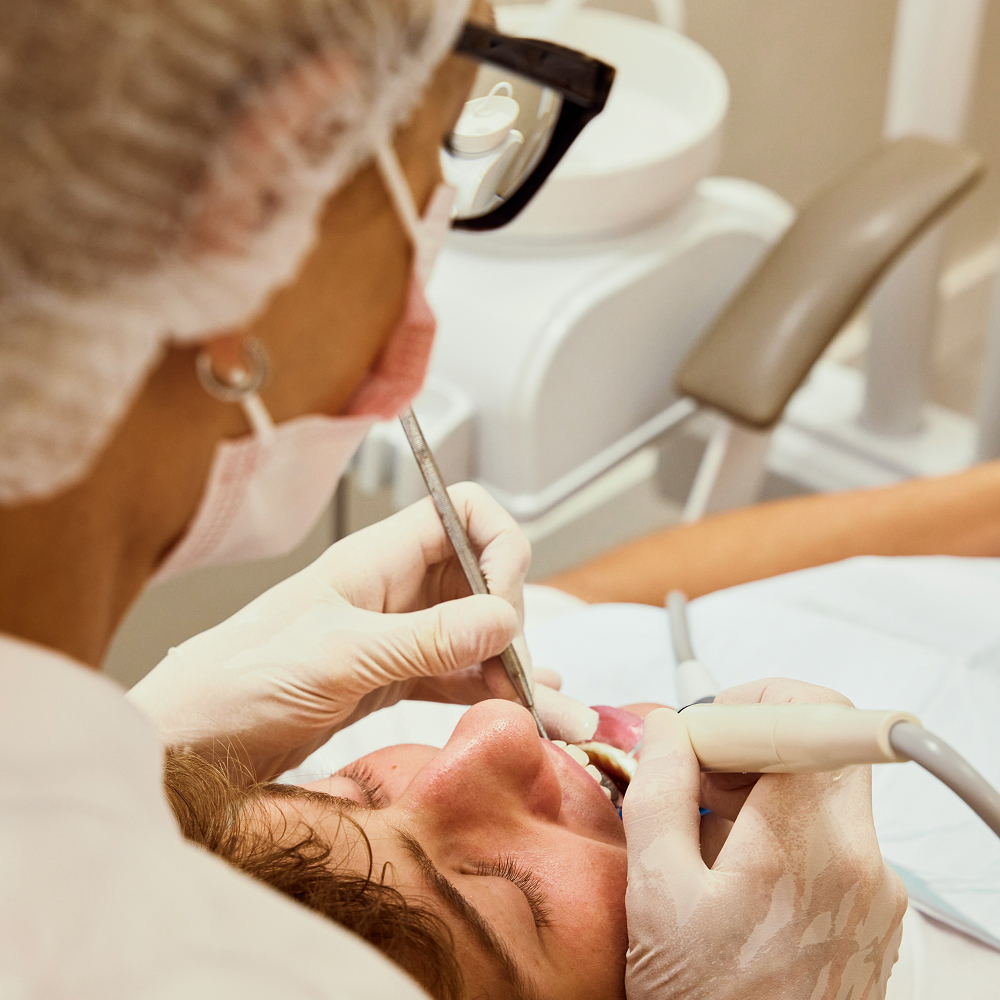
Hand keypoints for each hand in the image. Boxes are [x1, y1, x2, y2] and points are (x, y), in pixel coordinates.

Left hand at [128, 483, 531, 779]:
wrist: (194, 741)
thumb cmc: (242, 681)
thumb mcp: (338, 655)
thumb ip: (424, 638)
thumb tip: (504, 618)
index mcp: (378, 558)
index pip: (461, 512)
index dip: (498, 544)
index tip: (507, 599)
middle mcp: (396, 588)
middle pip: (482, 577)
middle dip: (517, 617)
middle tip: (522, 668)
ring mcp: (399, 635)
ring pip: (477, 635)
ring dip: (517, 668)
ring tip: (558, 713)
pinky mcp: (394, 679)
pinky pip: (459, 676)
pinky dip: (491, 693)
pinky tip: (523, 711)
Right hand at [623, 678, 906, 999]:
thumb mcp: (658, 892)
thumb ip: (661, 790)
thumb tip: (671, 729)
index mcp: (809, 844)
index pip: (818, 715)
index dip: (758, 701)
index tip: (713, 724)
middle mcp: (860, 860)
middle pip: (818, 749)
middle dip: (748, 748)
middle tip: (693, 778)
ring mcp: (873, 888)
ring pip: (820, 791)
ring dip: (759, 791)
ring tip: (703, 838)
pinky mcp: (871, 910)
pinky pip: (828, 835)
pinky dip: (779, 830)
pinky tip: (732, 872)